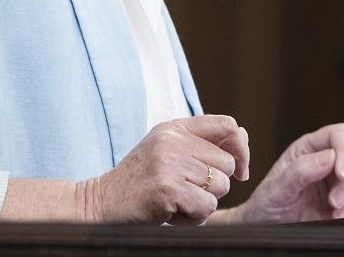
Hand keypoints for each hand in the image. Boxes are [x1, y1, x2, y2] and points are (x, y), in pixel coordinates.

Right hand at [79, 114, 249, 224]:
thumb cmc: (139, 183)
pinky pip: (207, 206)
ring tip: (174, 201)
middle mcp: (173, 139)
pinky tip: (170, 212)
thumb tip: (242, 141)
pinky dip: (193, 217)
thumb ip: (200, 145)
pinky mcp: (168, 187)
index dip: (242, 149)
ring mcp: (170, 162)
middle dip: (213, 186)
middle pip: (227, 164)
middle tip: (184, 191)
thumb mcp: (167, 152)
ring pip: (220, 187)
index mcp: (175, 127)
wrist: (100, 203)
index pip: (228, 126)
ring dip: (202, 203)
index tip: (240, 171)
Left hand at [234, 122, 343, 223]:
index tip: (342, 174)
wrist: (269, 231)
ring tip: (336, 213)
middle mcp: (333, 159)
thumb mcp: (275, 189)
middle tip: (334, 202)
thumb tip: (330, 157)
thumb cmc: (268, 205)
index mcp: (312, 147)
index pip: (342, 134)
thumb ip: (300, 170)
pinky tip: (341, 219)